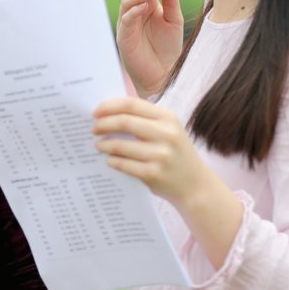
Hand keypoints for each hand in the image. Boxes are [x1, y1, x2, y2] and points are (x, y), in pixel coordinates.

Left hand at [92, 97, 242, 267]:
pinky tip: (109, 159)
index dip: (109, 106)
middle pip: (124, 122)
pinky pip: (124, 164)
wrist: (195, 185)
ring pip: (121, 145)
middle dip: (103, 124)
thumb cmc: (175, 153)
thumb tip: (108, 112)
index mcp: (168, 117)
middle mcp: (167, 134)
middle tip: (93, 129)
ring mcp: (161, 155)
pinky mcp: (154, 174)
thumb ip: (144, 119)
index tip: (96, 112)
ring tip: (98, 145)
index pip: (131, 104)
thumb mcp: (168, 130)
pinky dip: (112, 161)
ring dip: (104, 144)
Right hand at [116, 0, 182, 96]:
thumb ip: (171, 1)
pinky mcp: (124, 36)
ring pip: (126, 2)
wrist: (164, 74)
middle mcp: (136, 14)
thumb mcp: (174, 20)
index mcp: (148, 8)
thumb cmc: (168, 49)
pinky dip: (134, 10)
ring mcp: (128, 25)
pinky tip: (146, 7)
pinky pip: (125, 19)